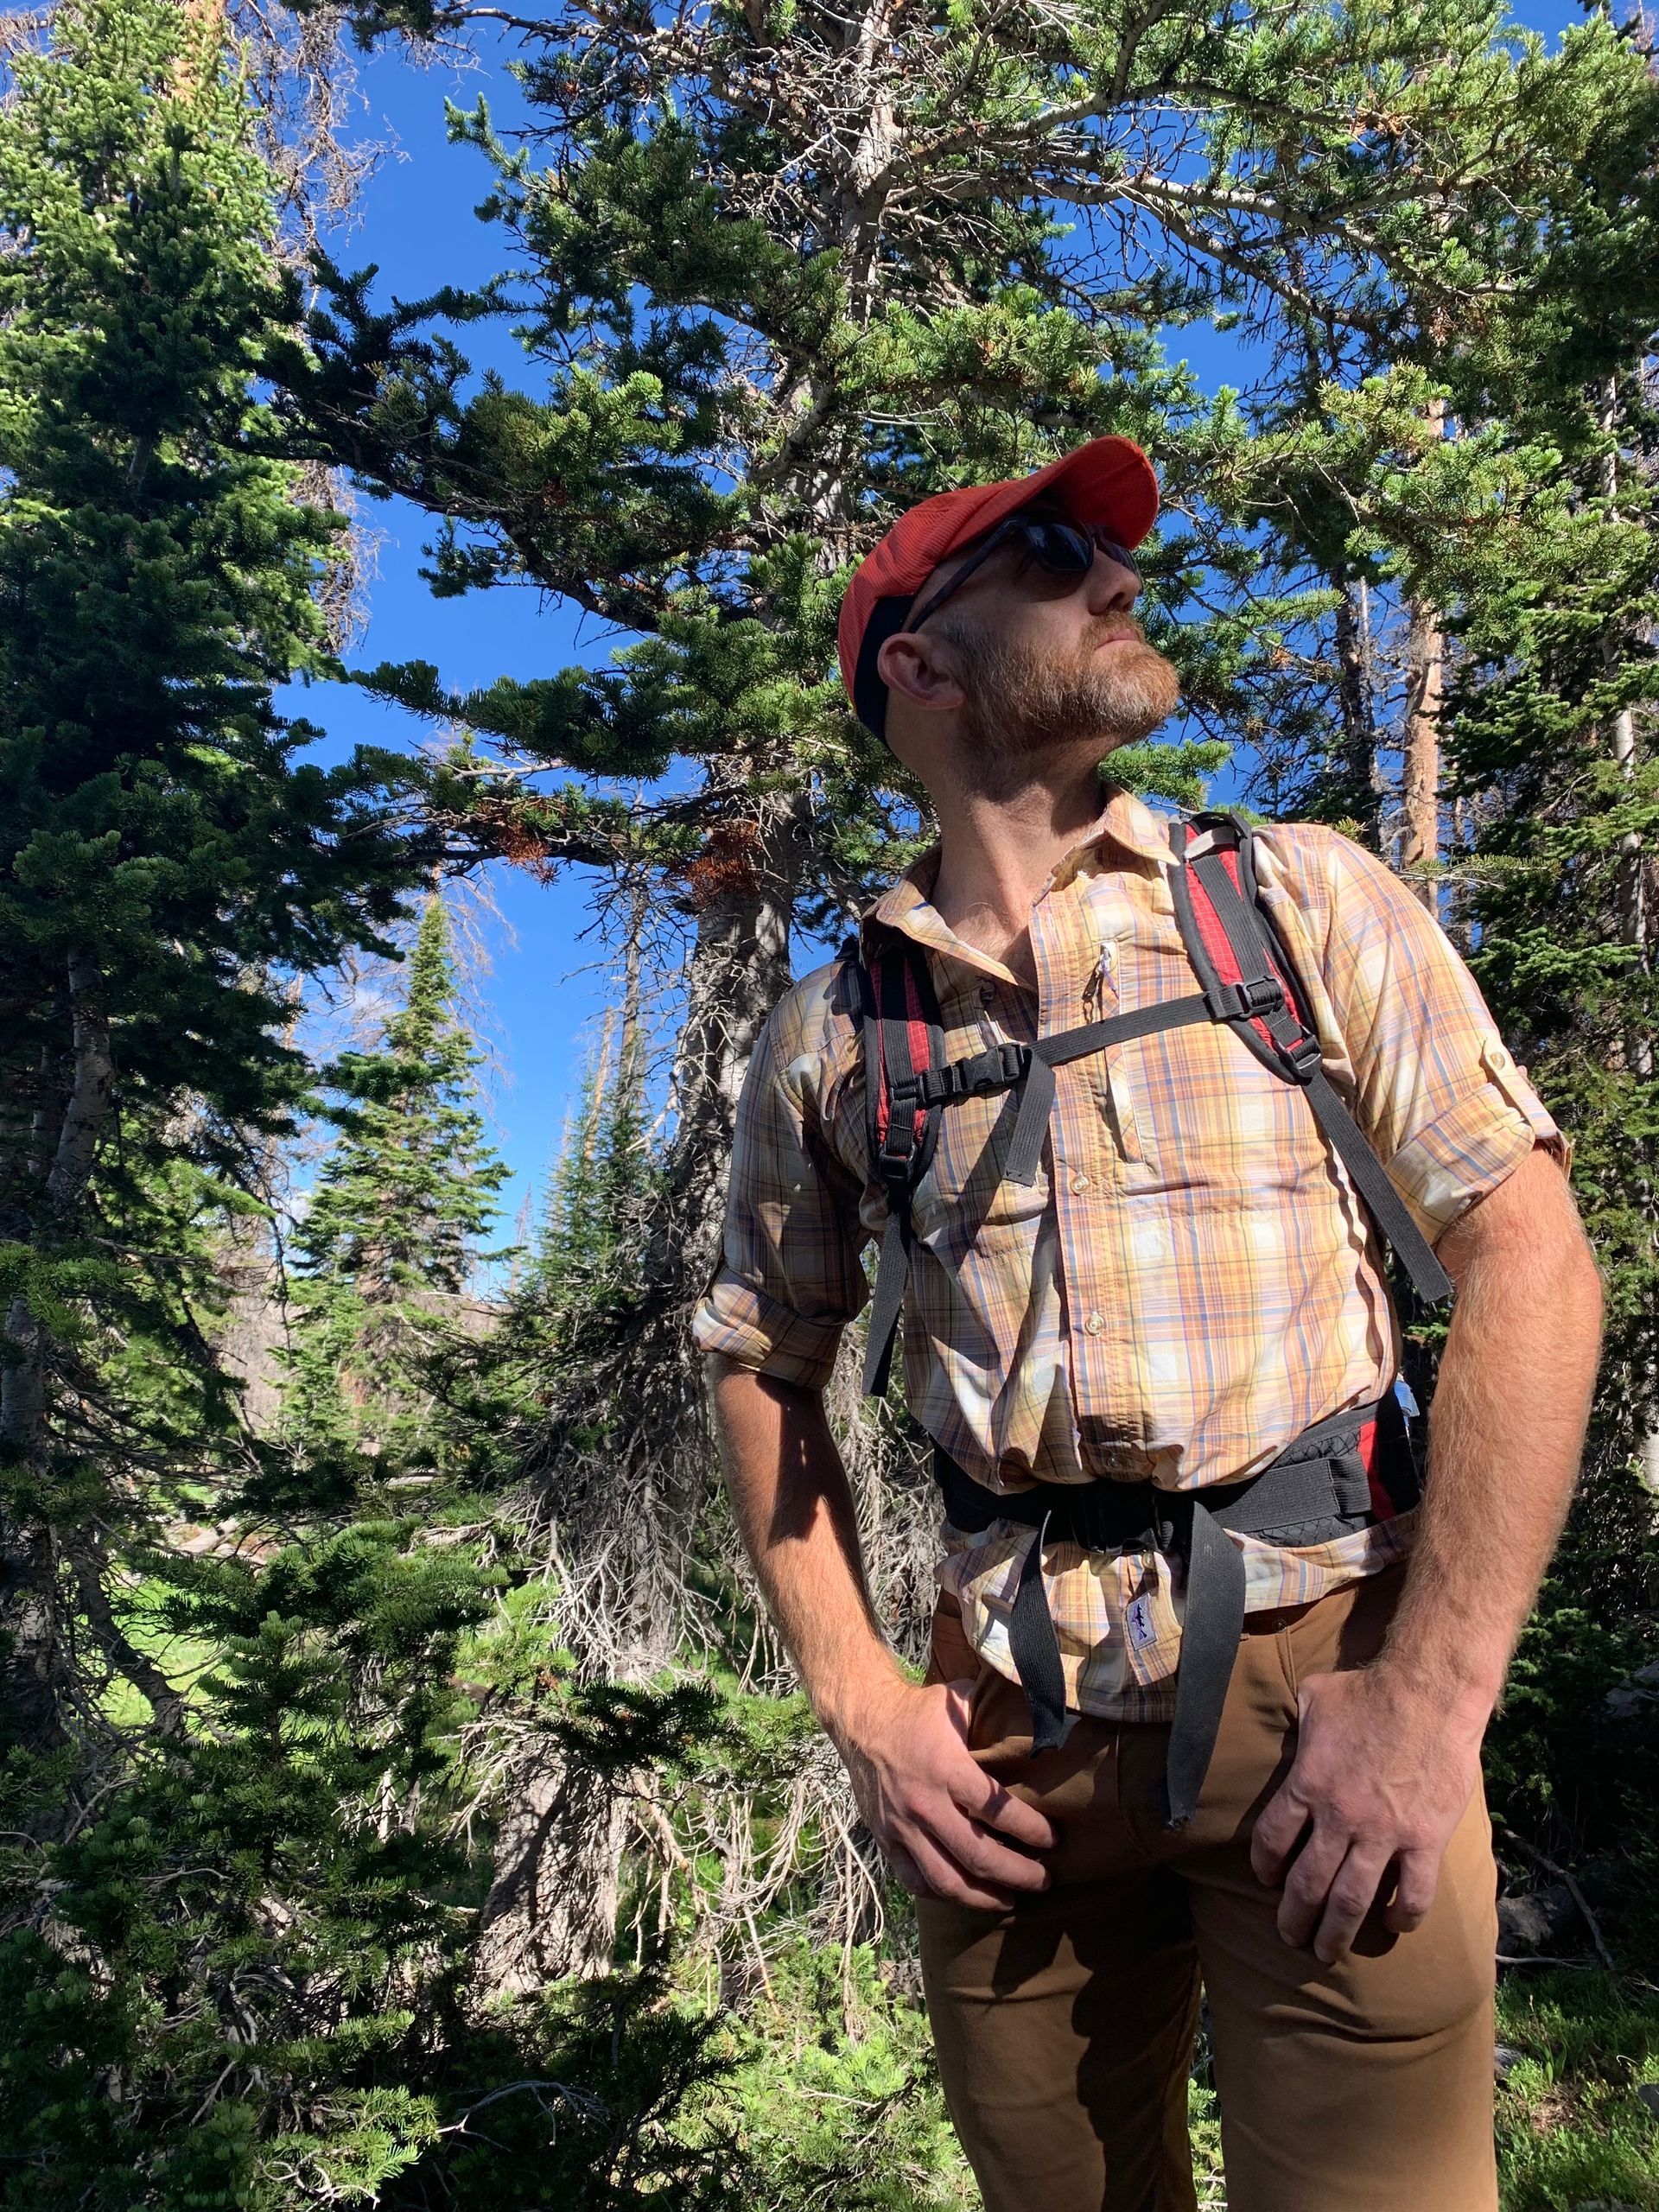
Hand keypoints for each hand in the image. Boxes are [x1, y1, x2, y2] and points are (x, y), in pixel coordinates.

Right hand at [828, 1673, 1056, 1910]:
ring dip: (983, 1897)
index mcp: (947, 1768)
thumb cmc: (918, 1710)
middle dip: (1017, 1874)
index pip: (997, 1810)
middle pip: (977, 1855)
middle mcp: (925, 1803)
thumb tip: (1041, 1713)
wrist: (861, 1719)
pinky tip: (966, 1894)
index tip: (1053, 1840)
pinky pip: (916, 1880)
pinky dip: (943, 1894)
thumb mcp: (958, 1699)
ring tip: (1010, 1900)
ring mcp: (902, 1827)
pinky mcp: (886, 1840)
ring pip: (946, 1880)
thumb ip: (995, 1712)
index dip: (1031, 1830)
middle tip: (1043, 1880)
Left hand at [1250, 1664, 1484, 1965]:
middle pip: (1307, 1884)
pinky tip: (1394, 1924)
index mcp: (1307, 1784)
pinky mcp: (1424, 1841)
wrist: (1430, 1693)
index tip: (1265, 1879)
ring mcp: (1383, 1834)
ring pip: (1351, 1901)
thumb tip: (1286, 1724)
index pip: (1271, 1839)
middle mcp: (1339, 1817)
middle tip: (1290, 1937)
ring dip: (1336, 1934)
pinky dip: (1402, 1918)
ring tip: (1326, 1952)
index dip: (1264, 1865)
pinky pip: (1412, 1895)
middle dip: (1294, 1918)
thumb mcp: (1316, 1698)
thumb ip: (1298, 1723)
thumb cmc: (1370, 1691)